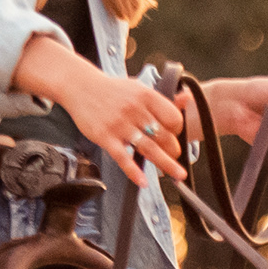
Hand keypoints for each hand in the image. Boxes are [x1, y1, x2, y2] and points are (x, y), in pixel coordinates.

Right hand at [16, 35, 187, 184]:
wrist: (80, 86)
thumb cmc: (112, 90)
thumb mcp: (138, 88)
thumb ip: (161, 98)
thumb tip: (187, 100)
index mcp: (146, 96)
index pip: (173, 117)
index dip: (178, 129)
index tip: (175, 136)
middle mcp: (135, 110)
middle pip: (164, 136)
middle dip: (174, 150)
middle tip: (175, 157)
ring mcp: (120, 124)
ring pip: (149, 148)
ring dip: (166, 164)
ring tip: (177, 174)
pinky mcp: (105, 137)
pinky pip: (123, 158)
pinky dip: (134, 172)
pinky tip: (143, 182)